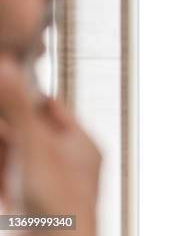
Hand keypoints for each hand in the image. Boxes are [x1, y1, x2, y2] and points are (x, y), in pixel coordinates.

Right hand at [0, 56, 100, 235]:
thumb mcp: (34, 147)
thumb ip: (19, 109)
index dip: (26, 97)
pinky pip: (17, 183)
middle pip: (35, 134)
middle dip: (11, 127)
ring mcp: (57, 187)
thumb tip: (6, 65)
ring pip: (23, 159)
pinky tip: (1, 185)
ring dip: (6, 150)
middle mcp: (73, 164)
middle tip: (1, 113)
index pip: (53, 110)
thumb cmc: (56, 200)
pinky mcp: (40, 207)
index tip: (4, 86)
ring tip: (2, 141)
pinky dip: (4, 176)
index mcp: (82, 144)